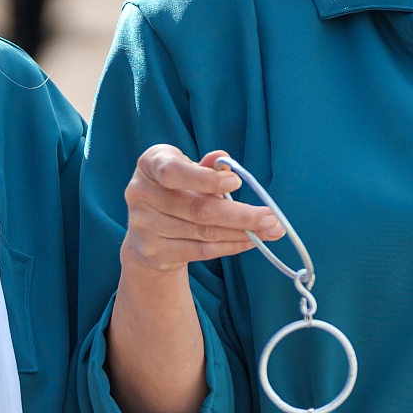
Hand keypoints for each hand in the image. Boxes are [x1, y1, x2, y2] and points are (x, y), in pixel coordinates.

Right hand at [123, 144, 281, 272]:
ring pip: (204, 232)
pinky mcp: (154, 250)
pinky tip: (249, 241)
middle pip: (197, 208)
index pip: (174, 172)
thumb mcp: (187, 169)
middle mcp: (141, 193)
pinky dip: (229, 246)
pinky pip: (200, 251)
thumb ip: (206, 167)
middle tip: (271, 217)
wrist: (146, 228)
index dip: (205, 179)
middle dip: (240, 214)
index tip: (236, 183)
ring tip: (270, 230)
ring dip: (242, 232)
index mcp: (150, 164)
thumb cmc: (175, 189)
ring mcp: (144, 225)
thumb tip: (225, 161)